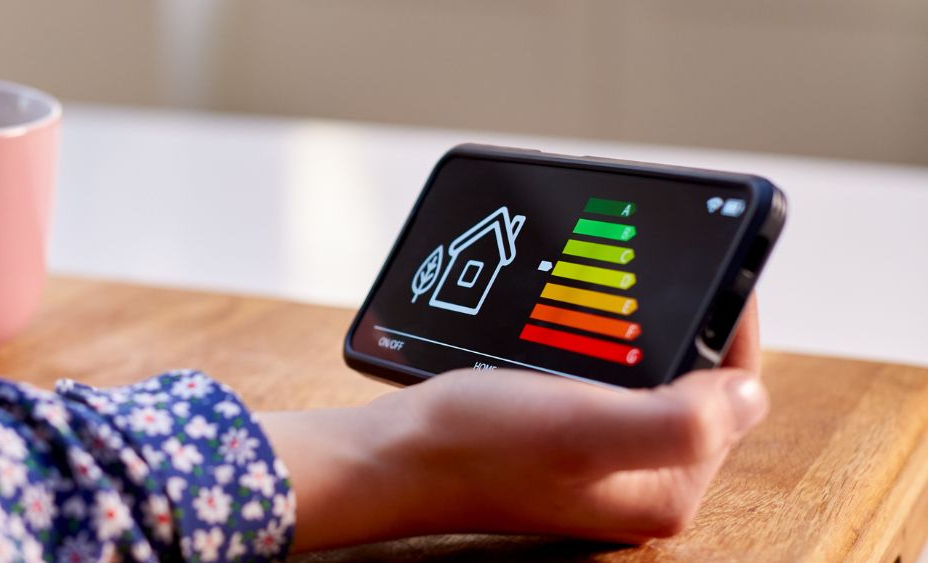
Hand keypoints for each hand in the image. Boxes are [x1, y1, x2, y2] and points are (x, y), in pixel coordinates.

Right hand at [262, 298, 766, 550]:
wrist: (385, 456)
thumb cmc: (471, 446)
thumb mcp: (582, 429)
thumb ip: (680, 420)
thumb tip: (749, 391)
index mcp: (664, 488)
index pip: (734, 392)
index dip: (729, 321)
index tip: (713, 261)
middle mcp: (637, 479)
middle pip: (694, 380)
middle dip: (680, 319)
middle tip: (656, 265)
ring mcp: (597, 460)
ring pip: (647, 374)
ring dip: (637, 326)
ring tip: (615, 281)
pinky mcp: (560, 440)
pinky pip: (603, 377)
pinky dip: (595, 342)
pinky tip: (571, 319)